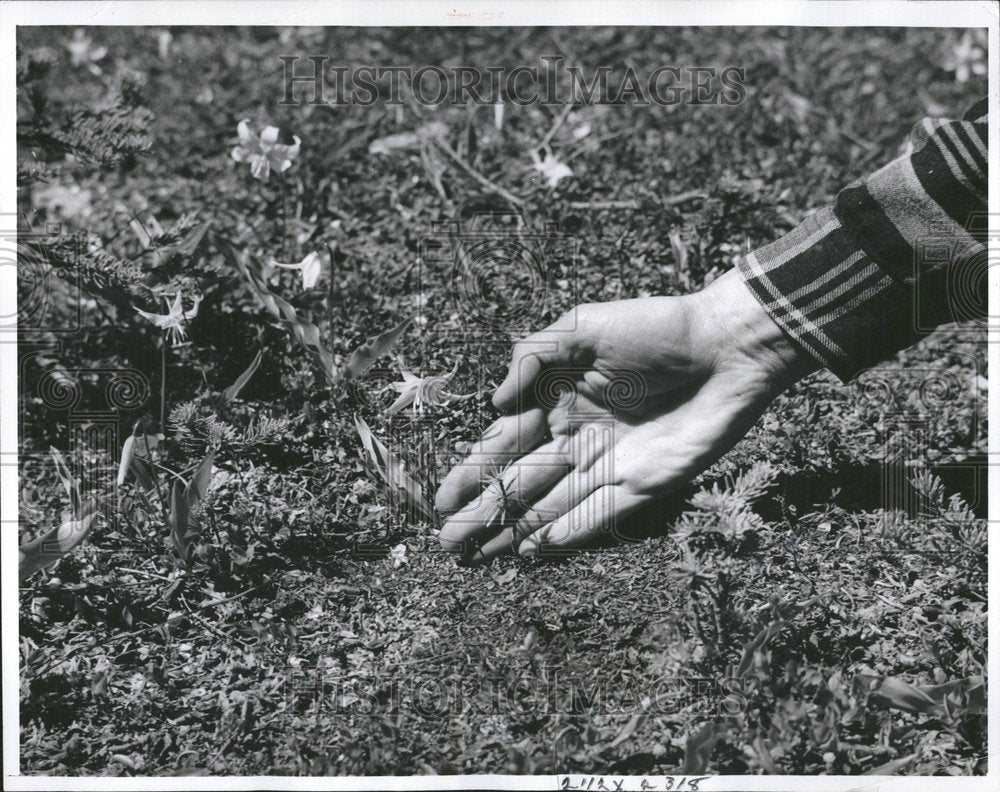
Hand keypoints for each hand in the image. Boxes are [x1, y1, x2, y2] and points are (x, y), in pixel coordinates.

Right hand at [435, 268, 817, 563]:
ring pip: (550, 505)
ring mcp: (607, 465)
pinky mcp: (643, 485)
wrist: (725, 348)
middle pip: (518, 483)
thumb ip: (532, 358)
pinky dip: (565, 535)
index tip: (441, 499)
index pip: (503, 445)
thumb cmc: (654, 329)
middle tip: (447, 543)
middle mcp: (575, 438)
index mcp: (556, 402)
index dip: (471, 472)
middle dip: (482, 513)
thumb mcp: (582, 327)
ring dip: (513, 531)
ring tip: (477, 557)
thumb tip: (494, 403)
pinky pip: (596, 517)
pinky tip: (533, 552)